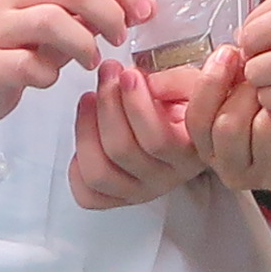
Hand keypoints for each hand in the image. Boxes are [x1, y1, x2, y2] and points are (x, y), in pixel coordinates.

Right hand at [0, 0, 150, 126]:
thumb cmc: (14, 42)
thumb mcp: (56, 17)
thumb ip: (91, 10)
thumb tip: (139, 7)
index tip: (144, 13)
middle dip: (111, 14)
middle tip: (120, 38)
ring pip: (53, 20)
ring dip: (84, 43)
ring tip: (92, 60)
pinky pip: (30, 64)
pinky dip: (50, 74)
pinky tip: (51, 78)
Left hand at [70, 57, 207, 209]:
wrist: (185, 128)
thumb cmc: (186, 107)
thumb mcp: (194, 86)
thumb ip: (176, 82)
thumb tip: (147, 84)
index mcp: (188, 154)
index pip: (156, 140)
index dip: (135, 104)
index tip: (128, 74)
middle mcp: (164, 179)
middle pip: (121, 151)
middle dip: (108, 104)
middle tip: (107, 75)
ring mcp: (138, 192)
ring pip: (99, 173)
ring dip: (86, 130)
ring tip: (89, 98)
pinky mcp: (117, 198)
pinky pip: (87, 195)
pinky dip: (76, 167)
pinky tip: (87, 136)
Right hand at [196, 47, 270, 200]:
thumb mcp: (249, 95)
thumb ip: (232, 77)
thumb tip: (236, 46)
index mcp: (212, 147)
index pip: (197, 119)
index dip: (210, 82)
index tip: (229, 52)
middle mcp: (233, 168)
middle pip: (227, 125)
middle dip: (248, 87)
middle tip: (268, 65)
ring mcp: (268, 175)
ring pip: (265, 128)